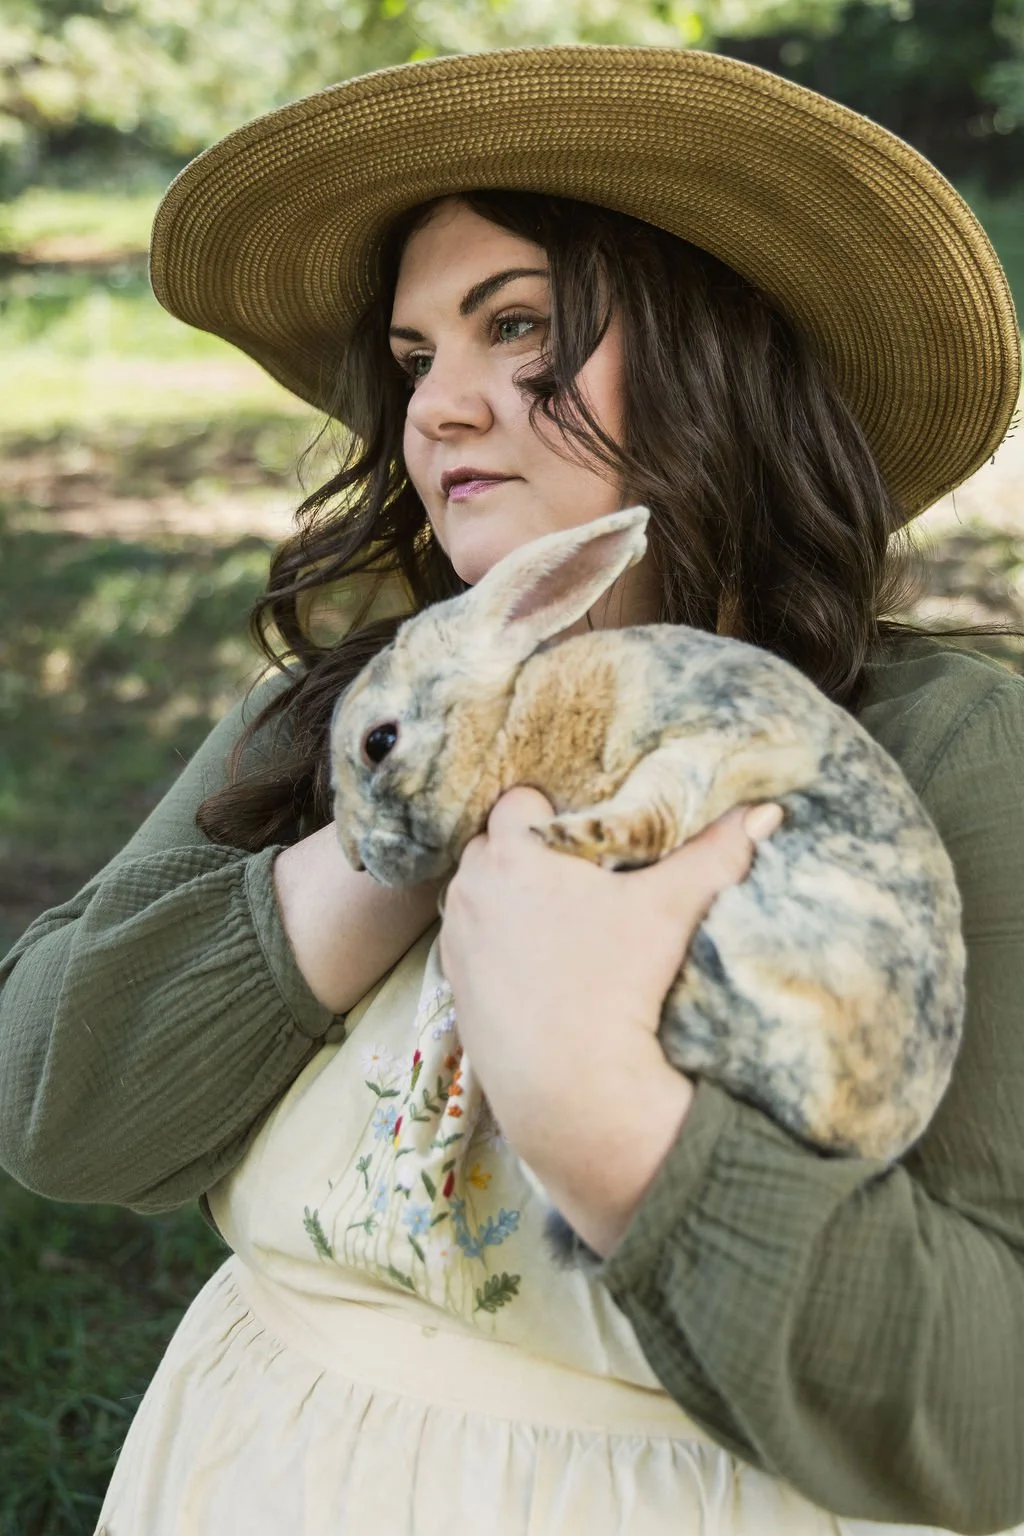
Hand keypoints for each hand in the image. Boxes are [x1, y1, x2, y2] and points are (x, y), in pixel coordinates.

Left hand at [438, 785, 781, 1253]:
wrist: (572, 1088)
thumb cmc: (616, 985)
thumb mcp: (670, 910)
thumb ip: (716, 853)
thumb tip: (766, 812)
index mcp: (512, 853)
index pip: (517, 800)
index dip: (551, 809)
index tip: (584, 833)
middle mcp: (470, 888)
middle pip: (492, 844)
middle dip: (527, 851)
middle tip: (576, 876)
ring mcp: (455, 937)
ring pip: (477, 893)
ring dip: (506, 896)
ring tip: (556, 920)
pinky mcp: (453, 984)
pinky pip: (470, 941)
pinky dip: (494, 943)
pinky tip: (534, 964)